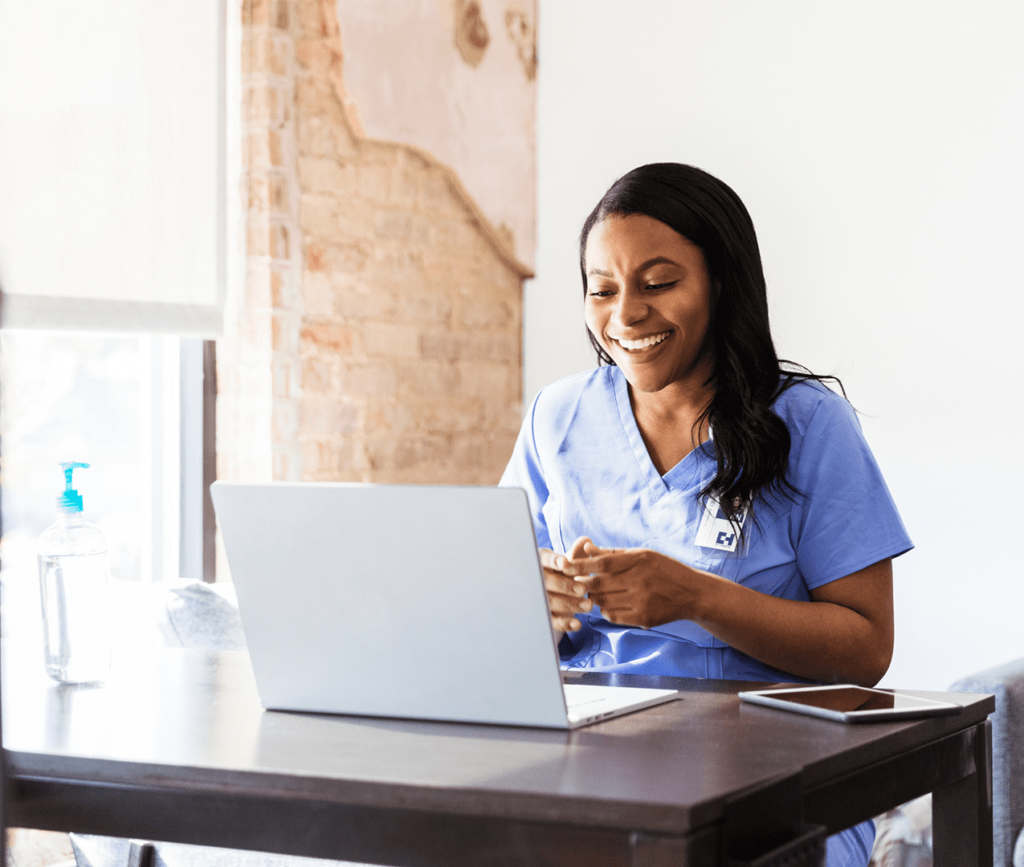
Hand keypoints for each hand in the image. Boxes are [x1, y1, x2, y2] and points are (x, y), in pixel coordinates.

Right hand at [538, 536, 594, 631]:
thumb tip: (586, 541)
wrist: (554, 592)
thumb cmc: (562, 572)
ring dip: (569, 604)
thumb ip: (577, 553)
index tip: (566, 564)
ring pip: (550, 602)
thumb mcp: (569, 562)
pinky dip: (564, 623)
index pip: (545, 560)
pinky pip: (552, 620)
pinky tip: (577, 624)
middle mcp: (536, 579)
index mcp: (540, 561)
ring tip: (588, 605)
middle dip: (565, 586)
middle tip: (583, 589)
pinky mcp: (544, 616)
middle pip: (547, 583)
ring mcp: (538, 598)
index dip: (554, 562)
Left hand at [560, 545, 712, 628]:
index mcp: (639, 560)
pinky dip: (606, 610)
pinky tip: (610, 604)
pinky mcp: (643, 618)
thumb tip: (585, 548)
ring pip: (603, 602)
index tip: (564, 566)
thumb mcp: (643, 555)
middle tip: (575, 582)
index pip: (602, 563)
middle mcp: (640, 581)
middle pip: (599, 585)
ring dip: (593, 598)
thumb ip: (613, 554)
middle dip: (582, 584)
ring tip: (595, 593)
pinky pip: (613, 616)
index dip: (580, 565)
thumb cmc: (665, 570)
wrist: (693, 593)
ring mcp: (642, 602)